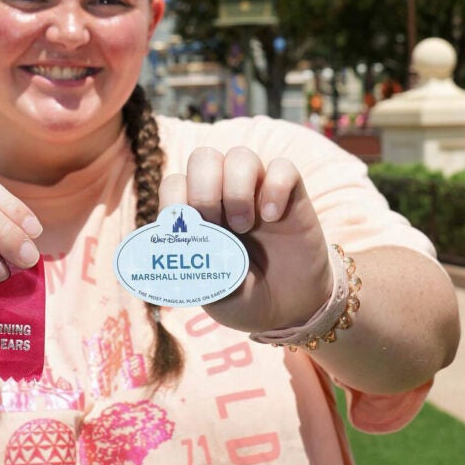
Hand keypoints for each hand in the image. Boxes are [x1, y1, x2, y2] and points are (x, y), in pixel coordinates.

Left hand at [159, 146, 331, 332]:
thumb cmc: (243, 295)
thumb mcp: (214, 291)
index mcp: (196, 213)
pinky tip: (273, 217)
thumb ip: (195, 268)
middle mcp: (223, 194)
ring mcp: (257, 191)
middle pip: (203, 158)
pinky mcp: (290, 194)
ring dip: (237, 189)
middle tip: (216, 224)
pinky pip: (283, 166)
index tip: (191, 237)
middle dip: (204, 190)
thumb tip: (177, 241)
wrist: (289, 309)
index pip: (174, 184)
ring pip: (240, 155)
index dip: (175, 204)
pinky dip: (275, 187)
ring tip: (244, 225)